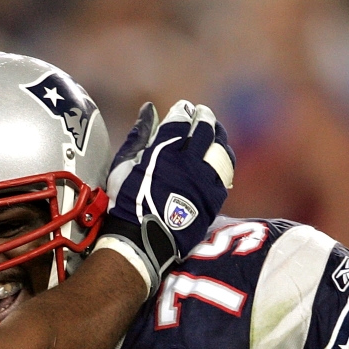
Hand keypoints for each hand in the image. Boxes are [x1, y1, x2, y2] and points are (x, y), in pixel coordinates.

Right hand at [97, 101, 235, 287]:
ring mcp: (203, 180)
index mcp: (163, 151)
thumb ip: (138, 136)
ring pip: (219, 149)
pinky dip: (223, 163)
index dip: (183, 111)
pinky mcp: (213, 198)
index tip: (184, 109)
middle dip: (204, 118)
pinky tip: (219, 160)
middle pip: (204, 130)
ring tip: (215, 134)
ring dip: (218, 137)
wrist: (142, 240)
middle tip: (202, 114)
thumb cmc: (127, 202)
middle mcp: (187, 162)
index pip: (180, 120)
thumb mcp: (124, 166)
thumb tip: (148, 110)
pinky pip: (225, 174)